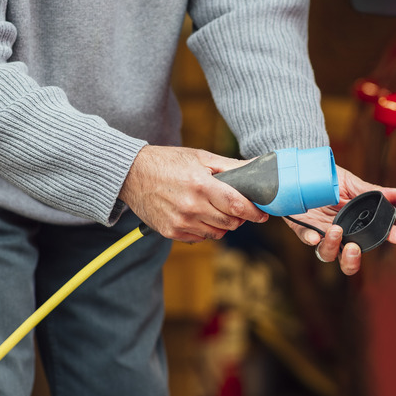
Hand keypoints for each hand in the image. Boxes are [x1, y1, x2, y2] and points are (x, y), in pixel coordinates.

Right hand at [120, 146, 268, 241]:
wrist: (132, 174)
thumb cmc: (168, 162)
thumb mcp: (201, 158)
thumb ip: (232, 166)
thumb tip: (258, 167)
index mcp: (201, 185)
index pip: (238, 206)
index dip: (255, 212)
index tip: (263, 213)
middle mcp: (191, 206)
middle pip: (231, 222)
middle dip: (238, 217)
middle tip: (235, 207)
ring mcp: (180, 222)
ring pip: (217, 233)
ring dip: (222, 224)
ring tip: (213, 208)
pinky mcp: (171, 232)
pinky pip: (199, 237)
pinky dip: (204, 229)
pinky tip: (197, 215)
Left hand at [283, 166, 395, 274]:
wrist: (303, 171)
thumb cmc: (328, 180)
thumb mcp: (350, 183)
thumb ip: (369, 191)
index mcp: (353, 224)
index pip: (372, 235)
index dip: (386, 237)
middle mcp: (339, 232)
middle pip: (347, 258)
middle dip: (352, 260)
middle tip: (354, 248)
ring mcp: (320, 231)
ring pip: (327, 253)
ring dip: (332, 246)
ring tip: (335, 231)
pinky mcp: (302, 226)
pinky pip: (305, 237)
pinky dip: (309, 238)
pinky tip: (314, 237)